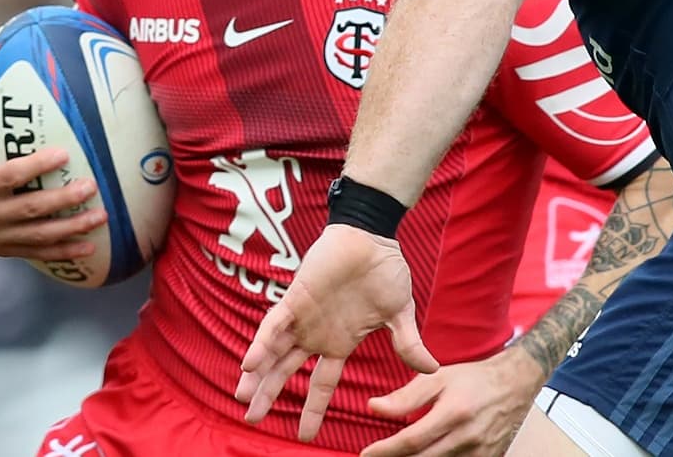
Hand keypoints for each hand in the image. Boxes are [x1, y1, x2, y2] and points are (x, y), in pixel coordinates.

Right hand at [0, 74, 105, 260]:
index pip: (8, 177)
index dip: (36, 166)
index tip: (64, 153)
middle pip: (30, 209)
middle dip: (64, 199)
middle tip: (92, 186)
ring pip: (39, 234)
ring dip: (72, 228)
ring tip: (101, 216)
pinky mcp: (2, 249)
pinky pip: (36, 252)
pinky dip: (63, 252)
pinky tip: (89, 248)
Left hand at [237, 223, 438, 441]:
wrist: (375, 235)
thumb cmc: (386, 271)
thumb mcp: (401, 314)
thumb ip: (408, 343)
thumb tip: (431, 369)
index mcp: (339, 343)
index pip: (322, 384)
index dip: (313, 409)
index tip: (304, 436)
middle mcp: (316, 334)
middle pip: (287, 371)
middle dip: (268, 395)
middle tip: (250, 419)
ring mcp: (303, 317)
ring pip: (273, 351)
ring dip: (257, 374)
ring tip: (241, 396)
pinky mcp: (296, 297)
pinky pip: (274, 323)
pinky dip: (262, 342)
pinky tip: (249, 362)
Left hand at [360, 346, 547, 456]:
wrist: (514, 385)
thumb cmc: (472, 379)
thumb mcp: (438, 378)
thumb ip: (405, 396)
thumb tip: (373, 407)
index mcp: (453, 413)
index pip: (411, 440)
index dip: (385, 451)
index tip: (366, 454)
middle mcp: (467, 437)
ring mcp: (479, 452)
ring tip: (398, 455)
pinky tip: (423, 454)